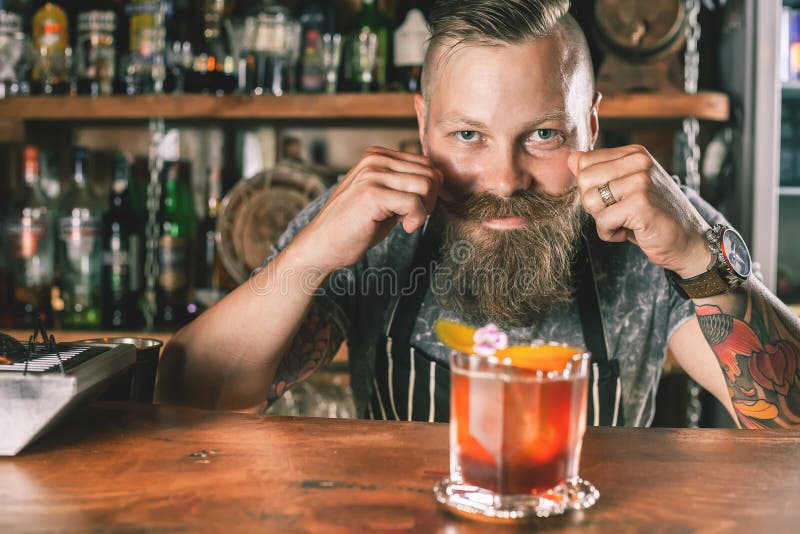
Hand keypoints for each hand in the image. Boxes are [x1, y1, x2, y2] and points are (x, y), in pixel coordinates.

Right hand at [289, 146, 442, 273]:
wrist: (323, 245)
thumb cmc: (355, 226)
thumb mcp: (384, 197)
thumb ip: (406, 184)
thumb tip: (440, 177)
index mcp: (377, 155)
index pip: (425, 163)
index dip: (428, 189)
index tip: (412, 208)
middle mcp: (375, 159)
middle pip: (430, 172)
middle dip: (430, 199)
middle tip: (411, 217)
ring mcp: (372, 175)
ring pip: (427, 185)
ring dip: (424, 209)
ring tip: (406, 221)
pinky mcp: (372, 194)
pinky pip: (415, 203)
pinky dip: (417, 219)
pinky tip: (403, 227)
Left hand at [568, 145, 710, 277]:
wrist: (688, 241)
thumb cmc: (653, 216)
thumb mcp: (625, 188)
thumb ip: (599, 172)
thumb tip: (571, 158)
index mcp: (634, 153)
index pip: (584, 162)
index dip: (591, 188)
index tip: (614, 199)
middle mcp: (639, 161)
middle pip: (583, 180)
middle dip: (594, 204)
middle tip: (619, 212)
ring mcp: (641, 181)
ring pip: (590, 201)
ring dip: (602, 220)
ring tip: (626, 221)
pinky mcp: (640, 204)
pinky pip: (602, 221)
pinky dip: (610, 234)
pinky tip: (631, 231)